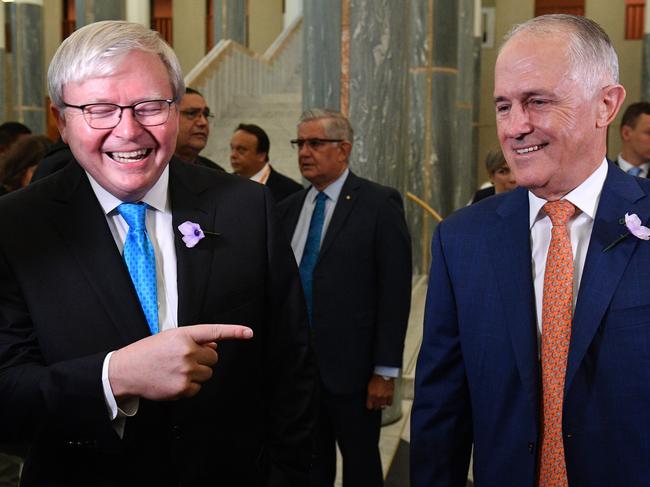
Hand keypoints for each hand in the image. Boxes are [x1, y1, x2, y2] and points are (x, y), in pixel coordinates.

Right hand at [109, 324, 252, 400]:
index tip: (249, 333)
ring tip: (176, 369)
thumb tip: (215, 345)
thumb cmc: (149, 352)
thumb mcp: (170, 338)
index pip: (214, 331)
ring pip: (208, 373)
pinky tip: (173, 380)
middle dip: (204, 359)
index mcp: (184, 335)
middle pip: (213, 358)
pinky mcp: (183, 388)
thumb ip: (194, 340)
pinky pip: (198, 388)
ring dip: (197, 372)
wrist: (125, 371)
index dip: (234, 332)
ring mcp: (186, 371)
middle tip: (183, 359)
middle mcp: (187, 352)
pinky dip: (189, 386)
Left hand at [366, 374, 394, 409]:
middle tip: (376, 404)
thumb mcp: (369, 386)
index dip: (370, 406)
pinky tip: (387, 400)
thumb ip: (369, 394)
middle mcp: (377, 397)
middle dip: (376, 406)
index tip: (371, 405)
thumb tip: (370, 399)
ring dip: (382, 405)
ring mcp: (384, 396)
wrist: (384, 373)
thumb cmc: (376, 378)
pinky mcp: (390, 395)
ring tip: (382, 402)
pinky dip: (388, 403)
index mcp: (371, 394)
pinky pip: (390, 403)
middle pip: (376, 407)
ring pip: (383, 406)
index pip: (369, 406)